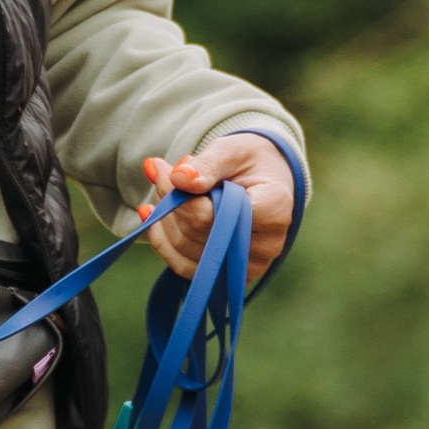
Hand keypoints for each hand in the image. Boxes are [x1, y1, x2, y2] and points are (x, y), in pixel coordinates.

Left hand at [136, 134, 295, 285]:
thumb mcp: (232, 151)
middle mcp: (268, 245)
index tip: (168, 170)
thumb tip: (179, 179)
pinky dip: (163, 240)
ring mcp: (249, 266)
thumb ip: (207, 165)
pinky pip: (184, 267)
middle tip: (162, 172)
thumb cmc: (250, 163)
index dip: (185, 196)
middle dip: (172, 201)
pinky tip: (153, 215)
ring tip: (164, 189)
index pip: (218, 213)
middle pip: (199, 231)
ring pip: (186, 250)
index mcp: (275, 210)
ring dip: (164, 219)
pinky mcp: (230, 277)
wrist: (265, 182)